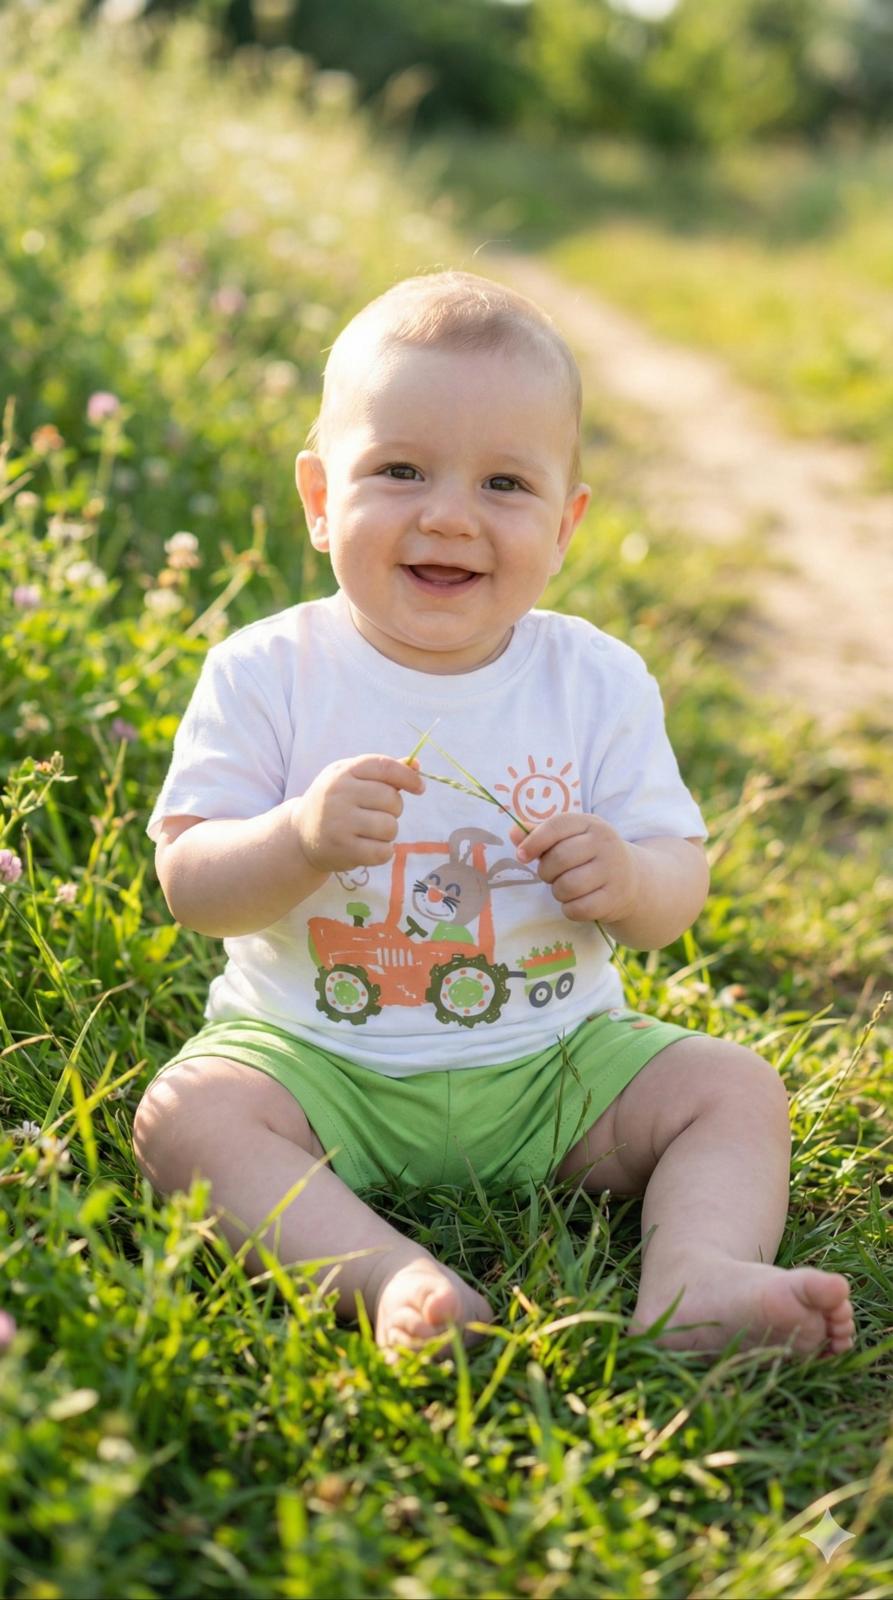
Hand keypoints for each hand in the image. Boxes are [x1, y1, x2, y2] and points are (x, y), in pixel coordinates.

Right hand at [294, 755, 424, 873]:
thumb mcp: (350, 779)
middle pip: (392, 799)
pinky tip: (368, 847)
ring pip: (390, 827)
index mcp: (343, 772)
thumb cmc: (333, 802)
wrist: (300, 834)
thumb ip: (382, 772)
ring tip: (370, 832)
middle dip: (394, 809)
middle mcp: (339, 794)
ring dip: (388, 832)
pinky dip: (382, 852)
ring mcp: (340, 823)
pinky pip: (383, 852)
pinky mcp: (343, 850)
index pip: (384, 767)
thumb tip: (416, 765)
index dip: (408, 777)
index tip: (419, 788)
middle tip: (378, 814)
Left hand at [509, 813, 639, 924]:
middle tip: (551, 875)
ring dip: (558, 892)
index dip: (534, 841)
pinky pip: (579, 908)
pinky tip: (576, 902)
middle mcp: (606, 843)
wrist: (632, 880)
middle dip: (546, 871)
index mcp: (591, 824)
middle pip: (559, 858)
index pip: (557, 826)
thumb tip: (513, 833)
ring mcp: (614, 871)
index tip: (521, 855)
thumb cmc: (590, 856)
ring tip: (565, 888)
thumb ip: (541, 834)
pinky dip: (570, 909)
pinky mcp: (616, 898)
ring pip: (568, 886)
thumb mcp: (570, 838)